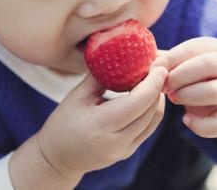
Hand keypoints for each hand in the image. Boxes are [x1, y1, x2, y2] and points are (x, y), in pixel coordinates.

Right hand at [37, 66, 166, 176]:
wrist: (57, 158)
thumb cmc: (63, 123)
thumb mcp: (76, 96)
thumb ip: (100, 77)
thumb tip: (121, 57)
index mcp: (100, 125)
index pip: (137, 103)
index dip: (153, 83)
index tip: (159, 66)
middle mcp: (116, 141)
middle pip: (150, 111)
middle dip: (158, 87)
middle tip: (157, 67)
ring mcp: (124, 150)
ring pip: (154, 120)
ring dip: (157, 98)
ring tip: (154, 80)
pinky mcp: (128, 152)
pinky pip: (148, 128)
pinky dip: (152, 110)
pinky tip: (147, 96)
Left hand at [154, 37, 216, 137]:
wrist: (208, 97)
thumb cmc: (186, 74)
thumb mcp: (176, 62)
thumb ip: (163, 60)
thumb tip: (146, 61)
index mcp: (216, 47)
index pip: (193, 48)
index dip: (171, 59)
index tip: (153, 69)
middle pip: (207, 65)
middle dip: (180, 76)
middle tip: (163, 86)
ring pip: (216, 91)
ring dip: (189, 95)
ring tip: (172, 98)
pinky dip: (201, 125)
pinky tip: (185, 120)